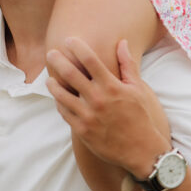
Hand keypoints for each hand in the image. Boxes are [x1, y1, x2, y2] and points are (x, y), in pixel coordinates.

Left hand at [46, 38, 170, 177]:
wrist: (141, 150)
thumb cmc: (140, 116)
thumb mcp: (137, 88)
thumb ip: (127, 64)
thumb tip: (122, 42)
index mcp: (111, 86)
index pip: (90, 60)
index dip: (77, 47)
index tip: (69, 40)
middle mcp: (98, 99)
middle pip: (70, 74)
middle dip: (58, 60)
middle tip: (50, 53)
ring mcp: (88, 116)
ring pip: (61, 95)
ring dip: (53, 83)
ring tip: (50, 78)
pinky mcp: (82, 130)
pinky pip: (64, 113)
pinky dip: (59, 103)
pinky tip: (59, 98)